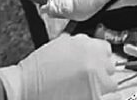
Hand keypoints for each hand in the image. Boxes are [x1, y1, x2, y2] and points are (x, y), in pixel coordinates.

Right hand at [0, 35, 115, 99]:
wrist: (24, 87)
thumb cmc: (38, 68)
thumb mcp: (61, 44)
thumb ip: (81, 43)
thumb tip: (92, 45)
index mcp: (87, 46)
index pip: (106, 50)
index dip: (99, 57)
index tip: (94, 63)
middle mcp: (93, 63)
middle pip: (110, 67)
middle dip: (100, 71)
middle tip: (87, 77)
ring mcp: (94, 82)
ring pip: (111, 84)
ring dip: (102, 86)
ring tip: (88, 89)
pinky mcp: (92, 98)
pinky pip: (111, 99)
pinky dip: (107, 98)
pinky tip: (96, 97)